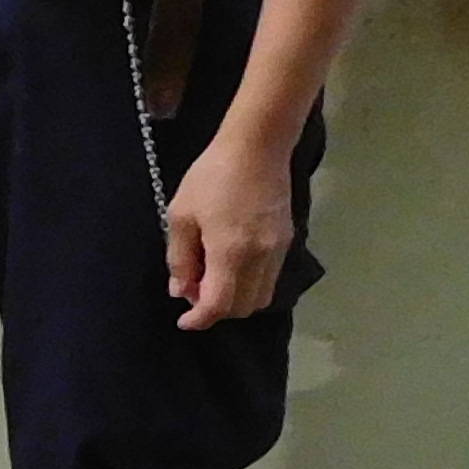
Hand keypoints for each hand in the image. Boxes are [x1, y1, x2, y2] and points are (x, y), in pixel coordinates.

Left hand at [164, 128, 295, 329]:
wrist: (257, 147)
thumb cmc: (211, 177)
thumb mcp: (181, 215)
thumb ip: (180, 258)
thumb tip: (181, 291)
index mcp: (231, 252)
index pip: (220, 305)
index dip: (200, 320)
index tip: (184, 321)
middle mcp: (261, 258)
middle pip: (243, 307)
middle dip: (217, 309)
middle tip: (193, 288)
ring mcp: (280, 250)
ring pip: (260, 296)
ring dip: (235, 298)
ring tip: (210, 275)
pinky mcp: (288, 241)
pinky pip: (270, 278)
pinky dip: (249, 283)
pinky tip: (229, 263)